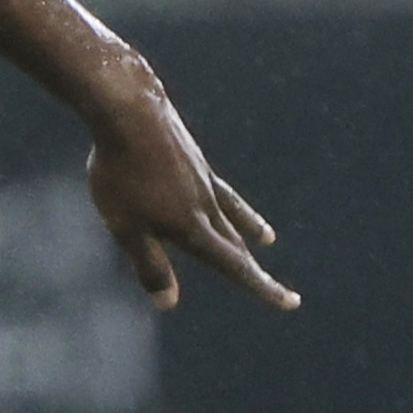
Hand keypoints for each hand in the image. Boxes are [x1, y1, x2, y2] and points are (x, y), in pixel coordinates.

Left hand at [84, 90, 294, 313]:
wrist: (129, 109)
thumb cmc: (122, 172)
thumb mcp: (126, 227)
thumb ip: (150, 264)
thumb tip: (169, 302)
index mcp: (192, 228)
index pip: (234, 267)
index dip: (262, 288)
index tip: (290, 302)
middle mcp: (206, 205)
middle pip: (235, 244)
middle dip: (256, 271)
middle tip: (282, 291)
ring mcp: (202, 178)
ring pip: (231, 212)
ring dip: (249, 229)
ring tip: (267, 237)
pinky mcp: (192, 157)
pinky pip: (216, 185)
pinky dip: (225, 197)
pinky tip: (215, 192)